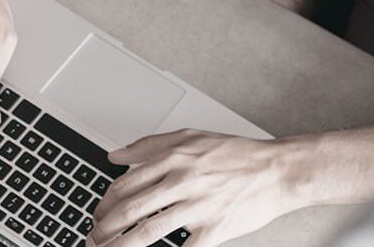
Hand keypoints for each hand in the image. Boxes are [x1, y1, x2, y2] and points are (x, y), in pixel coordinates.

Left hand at [87, 129, 310, 246]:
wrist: (279, 171)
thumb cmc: (239, 155)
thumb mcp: (192, 137)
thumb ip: (150, 145)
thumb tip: (116, 156)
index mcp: (174, 158)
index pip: (124, 185)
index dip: (103, 204)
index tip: (98, 215)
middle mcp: (182, 181)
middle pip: (128, 210)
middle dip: (103, 230)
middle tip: (94, 239)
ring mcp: (197, 206)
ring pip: (146, 233)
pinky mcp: (214, 229)